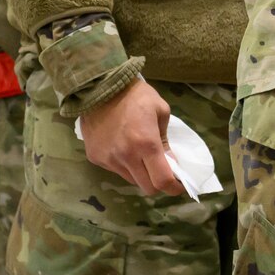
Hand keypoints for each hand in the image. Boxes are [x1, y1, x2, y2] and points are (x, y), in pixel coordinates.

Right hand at [79, 78, 182, 196]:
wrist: (99, 87)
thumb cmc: (136, 95)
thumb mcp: (160, 111)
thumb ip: (165, 140)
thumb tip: (170, 162)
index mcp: (146, 144)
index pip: (162, 180)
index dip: (174, 187)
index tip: (179, 185)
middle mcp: (126, 157)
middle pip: (147, 187)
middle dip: (158, 183)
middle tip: (163, 172)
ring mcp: (108, 159)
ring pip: (131, 180)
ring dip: (141, 174)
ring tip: (142, 156)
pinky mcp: (95, 158)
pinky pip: (116, 170)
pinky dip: (125, 165)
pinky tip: (124, 148)